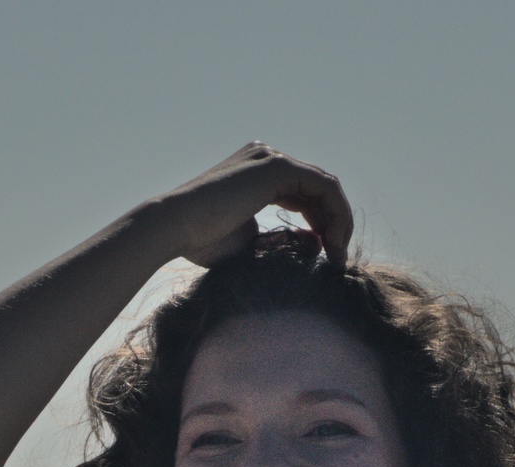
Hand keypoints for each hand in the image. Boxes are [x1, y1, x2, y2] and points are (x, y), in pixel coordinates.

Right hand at [158, 143, 352, 267]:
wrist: (175, 227)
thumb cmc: (201, 242)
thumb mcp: (252, 244)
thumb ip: (284, 240)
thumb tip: (317, 243)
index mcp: (258, 174)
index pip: (305, 195)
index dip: (322, 226)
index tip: (328, 259)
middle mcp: (266, 158)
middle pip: (318, 189)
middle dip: (335, 224)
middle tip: (340, 260)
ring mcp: (270, 158)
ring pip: (325, 186)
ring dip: (339, 222)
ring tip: (338, 256)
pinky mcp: (276, 166)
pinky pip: (324, 186)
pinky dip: (336, 214)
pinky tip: (333, 243)